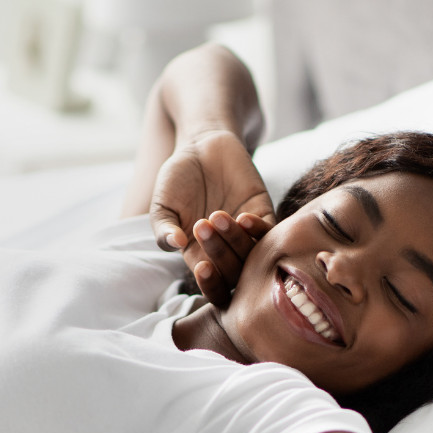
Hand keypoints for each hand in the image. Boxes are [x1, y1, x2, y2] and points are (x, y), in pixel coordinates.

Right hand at [148, 128, 274, 302]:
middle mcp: (227, 250)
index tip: (201, 267)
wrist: (201, 147)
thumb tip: (175, 244)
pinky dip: (258, 230)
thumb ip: (164, 228)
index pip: (213, 285)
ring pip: (253, 255)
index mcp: (201, 256)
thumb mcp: (163, 205)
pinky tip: (242, 217)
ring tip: (216, 215)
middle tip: (202, 225)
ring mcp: (247, 234)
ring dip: (236, 241)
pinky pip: (270, 233)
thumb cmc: (178, 179)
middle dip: (220, 255)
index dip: (211, 284)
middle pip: (235, 273)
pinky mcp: (263, 213)